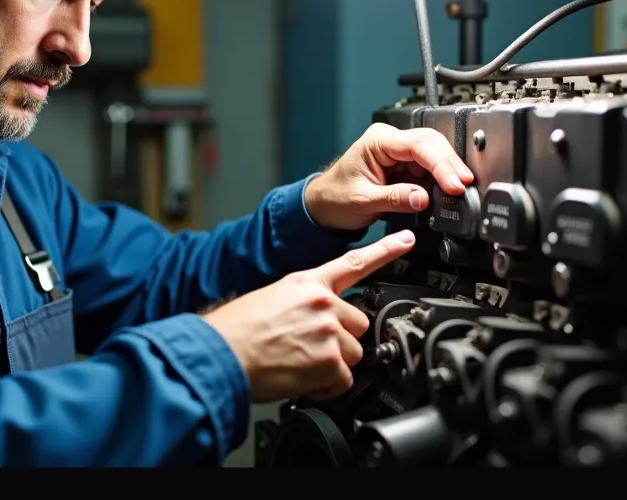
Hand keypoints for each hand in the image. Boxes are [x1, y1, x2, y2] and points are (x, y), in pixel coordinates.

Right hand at [202, 230, 415, 403]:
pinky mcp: (328, 360)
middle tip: (311, 348)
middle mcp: (321, 302)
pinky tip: (302, 380)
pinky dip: (325, 387)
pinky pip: (343, 380)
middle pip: (358, 323)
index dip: (385, 251)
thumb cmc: (234, 331)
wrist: (220, 353)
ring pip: (353, 353)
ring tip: (301, 365)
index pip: (353, 263)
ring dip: (332, 365)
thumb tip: (310, 319)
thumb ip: (301, 303)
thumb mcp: (269, 300)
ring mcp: (327, 330)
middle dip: (341, 340)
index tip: (407, 240)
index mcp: (306, 282)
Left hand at [305, 123, 474, 231]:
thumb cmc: (335, 197)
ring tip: (460, 190)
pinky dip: (441, 179)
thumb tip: (422, 198)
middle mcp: (390, 140)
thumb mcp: (363, 201)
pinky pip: (429, 169)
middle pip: (432, 144)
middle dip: (450, 165)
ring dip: (449, 171)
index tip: (454, 182)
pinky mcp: (405, 166)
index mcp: (378, 140)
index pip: (418, 145)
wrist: (324, 205)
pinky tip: (449, 190)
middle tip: (465, 186)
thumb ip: (393, 199)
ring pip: (434, 154)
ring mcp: (399, 152)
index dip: (440, 164)